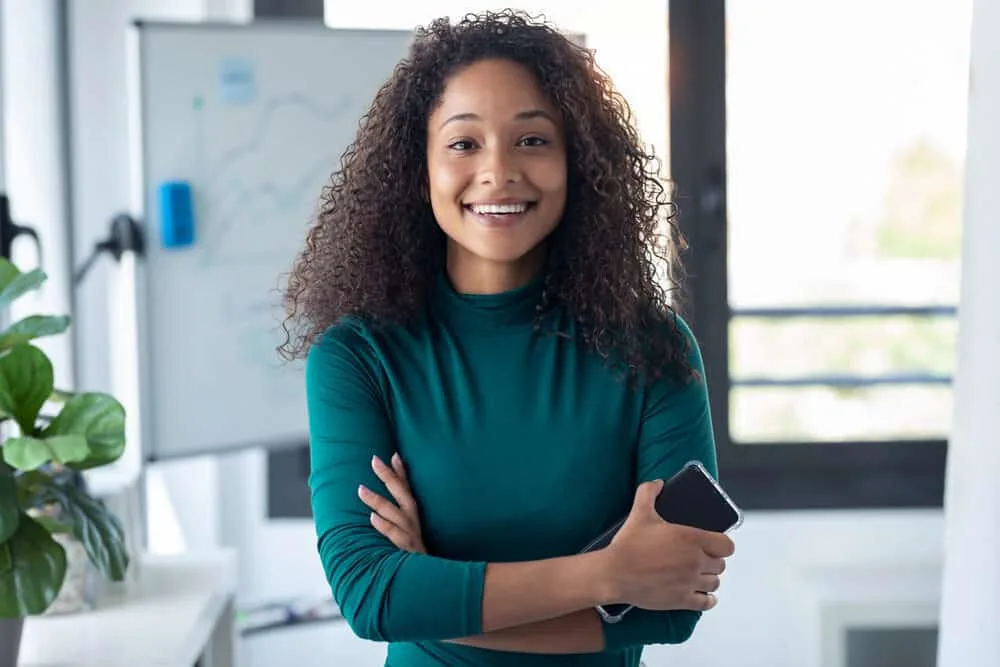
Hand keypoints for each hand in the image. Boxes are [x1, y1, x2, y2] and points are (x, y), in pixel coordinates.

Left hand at [358, 453, 426, 553]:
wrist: (428, 582)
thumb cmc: (412, 556)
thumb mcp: (406, 535)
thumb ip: (394, 519)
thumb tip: (378, 506)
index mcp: (413, 517)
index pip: (407, 490)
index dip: (401, 472)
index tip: (393, 454)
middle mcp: (414, 522)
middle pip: (403, 494)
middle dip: (389, 476)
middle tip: (374, 460)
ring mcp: (412, 535)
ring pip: (395, 514)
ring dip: (378, 500)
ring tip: (361, 489)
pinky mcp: (407, 550)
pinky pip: (395, 536)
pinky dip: (384, 526)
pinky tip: (372, 518)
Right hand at [602, 479, 734, 611]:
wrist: (614, 573)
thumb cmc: (628, 544)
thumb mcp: (639, 513)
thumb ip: (649, 492)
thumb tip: (657, 483)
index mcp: (691, 538)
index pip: (726, 545)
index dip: (722, 545)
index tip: (713, 545)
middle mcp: (695, 561)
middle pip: (720, 565)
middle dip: (712, 561)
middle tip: (700, 559)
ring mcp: (690, 582)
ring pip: (714, 583)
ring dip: (708, 579)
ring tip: (698, 575)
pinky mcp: (682, 600)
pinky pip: (706, 602)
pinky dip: (707, 599)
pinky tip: (703, 595)